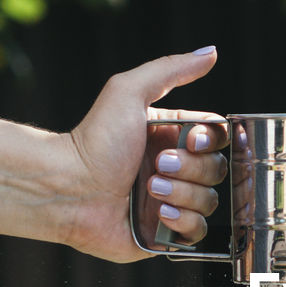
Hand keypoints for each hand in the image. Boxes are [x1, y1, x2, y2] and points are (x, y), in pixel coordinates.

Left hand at [64, 47, 227, 262]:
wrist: (68, 189)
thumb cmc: (94, 141)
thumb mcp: (129, 92)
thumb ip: (171, 69)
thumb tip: (211, 52)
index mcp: (171, 138)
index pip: (217, 138)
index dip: (210, 141)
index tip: (188, 140)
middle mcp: (175, 170)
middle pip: (217, 170)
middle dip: (190, 169)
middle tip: (157, 166)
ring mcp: (172, 202)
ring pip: (210, 201)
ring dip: (182, 194)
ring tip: (149, 189)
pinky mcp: (166, 234)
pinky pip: (198, 232)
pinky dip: (183, 221)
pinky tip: (158, 213)